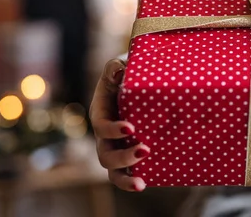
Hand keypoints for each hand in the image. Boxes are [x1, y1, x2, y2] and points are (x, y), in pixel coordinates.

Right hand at [89, 58, 149, 191]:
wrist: (139, 82)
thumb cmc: (127, 73)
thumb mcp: (119, 66)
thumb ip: (115, 67)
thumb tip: (118, 71)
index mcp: (101, 113)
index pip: (101, 126)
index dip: (113, 130)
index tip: (131, 128)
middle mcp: (105, 135)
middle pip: (105, 154)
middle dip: (122, 157)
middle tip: (145, 150)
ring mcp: (117, 147)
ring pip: (113, 171)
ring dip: (125, 179)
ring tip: (141, 184)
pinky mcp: (130, 153)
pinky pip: (129, 172)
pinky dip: (134, 180)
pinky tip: (149, 183)